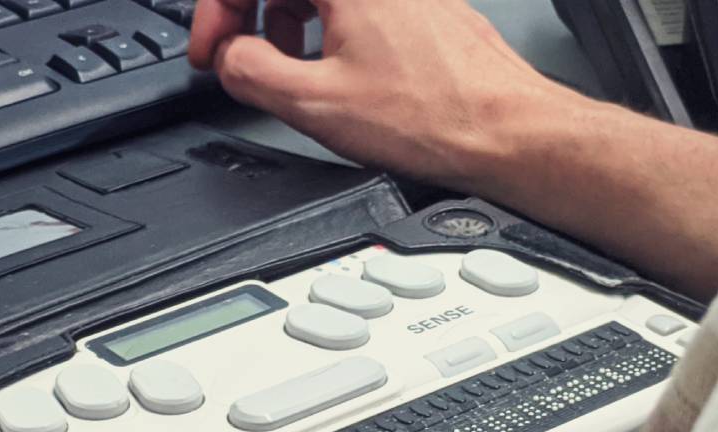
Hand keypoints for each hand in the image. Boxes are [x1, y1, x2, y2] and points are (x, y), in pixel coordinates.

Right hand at [189, 0, 574, 187]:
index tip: (211, 49)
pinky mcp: (420, 7)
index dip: (217, 11)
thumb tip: (229, 56)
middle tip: (234, 55)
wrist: (506, 133)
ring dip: (285, 21)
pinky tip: (331, 69)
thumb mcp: (314, 104)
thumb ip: (249, 70)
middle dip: (249, 13)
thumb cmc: (434, 118)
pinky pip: (355, 3)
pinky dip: (326, 27)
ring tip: (286, 67)